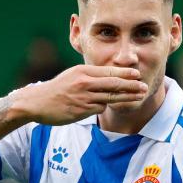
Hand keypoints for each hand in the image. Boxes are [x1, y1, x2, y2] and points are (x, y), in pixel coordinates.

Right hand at [13, 65, 147, 125]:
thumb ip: (90, 76)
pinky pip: (99, 109)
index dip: (125, 74)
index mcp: (83, 71)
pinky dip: (103, 107)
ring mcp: (83, 98)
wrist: (37, 102)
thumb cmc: (58, 88)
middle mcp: (84, 83)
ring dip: (126, 97)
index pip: (109, 72)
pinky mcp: (81, 111)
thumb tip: (109, 77)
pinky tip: (105, 105)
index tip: (137, 75)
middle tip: (144, 87)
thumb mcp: (73, 75)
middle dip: (131, 86)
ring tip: (139, 96)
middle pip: (113, 85)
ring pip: (109, 98)